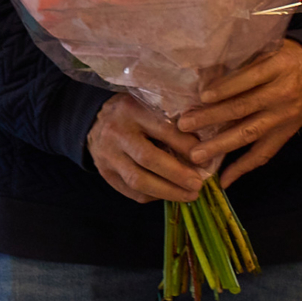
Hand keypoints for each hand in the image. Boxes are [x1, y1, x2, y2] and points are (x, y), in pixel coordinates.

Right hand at [88, 93, 207, 202]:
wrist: (95, 119)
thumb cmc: (136, 112)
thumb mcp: (152, 104)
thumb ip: (174, 119)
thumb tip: (205, 146)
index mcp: (133, 110)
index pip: (163, 129)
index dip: (186, 146)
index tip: (206, 159)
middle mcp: (117, 133)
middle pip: (148, 158)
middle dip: (177, 174)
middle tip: (198, 184)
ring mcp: (107, 155)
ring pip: (137, 179)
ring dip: (167, 191)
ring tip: (190, 195)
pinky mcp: (104, 173)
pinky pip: (129, 190)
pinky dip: (152, 195)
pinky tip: (170, 194)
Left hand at [177, 40, 301, 188]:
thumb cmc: (287, 58)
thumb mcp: (270, 49)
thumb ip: (243, 60)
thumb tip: (202, 72)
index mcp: (279, 68)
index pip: (250, 78)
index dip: (226, 88)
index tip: (202, 96)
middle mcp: (283, 94)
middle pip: (244, 107)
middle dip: (212, 117)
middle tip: (185, 125)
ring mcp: (284, 117)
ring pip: (250, 133)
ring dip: (221, 145)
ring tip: (196, 155)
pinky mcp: (286, 134)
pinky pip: (264, 153)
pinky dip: (243, 167)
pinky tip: (223, 179)